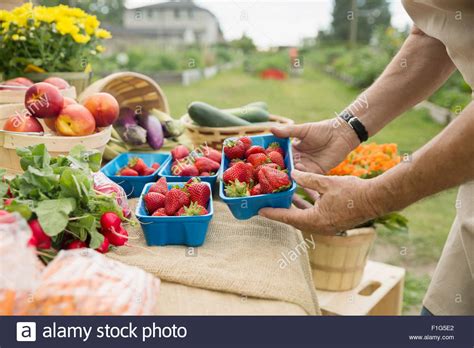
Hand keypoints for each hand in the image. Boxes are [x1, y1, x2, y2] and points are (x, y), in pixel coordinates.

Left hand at [259, 170, 381, 234]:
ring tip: (282, 199)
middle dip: (281, 212)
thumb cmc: (353, 192)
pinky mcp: (334, 222)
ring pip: (305, 218)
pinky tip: (304, 196)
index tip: (260, 211)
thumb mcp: (327, 182)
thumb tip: (293, 173)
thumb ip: (308, 178)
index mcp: (316, 220)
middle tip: (268, 204)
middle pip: (294, 220)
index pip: (288, 217)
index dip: (273, 213)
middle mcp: (320, 227)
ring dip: (295, 209)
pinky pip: (315, 215)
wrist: (377, 199)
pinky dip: (307, 207)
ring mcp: (327, 226)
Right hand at [271, 118, 358, 173]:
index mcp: (293, 148)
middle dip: (280, 170)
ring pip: (295, 173)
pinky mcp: (317, 171)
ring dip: (290, 174)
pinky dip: (301, 177)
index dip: (273, 159)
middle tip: (270, 173)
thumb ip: (288, 131)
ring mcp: (307, 166)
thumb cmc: (322, 129)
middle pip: (287, 166)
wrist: (341, 135)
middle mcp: (298, 159)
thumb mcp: (303, 130)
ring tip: (282, 176)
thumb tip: (271, 129)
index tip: (263, 162)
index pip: (281, 155)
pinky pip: (307, 176)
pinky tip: (296, 175)